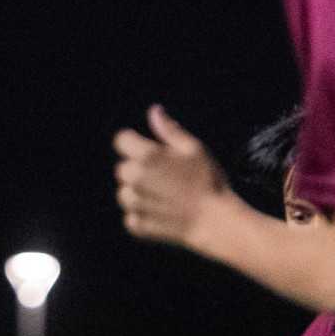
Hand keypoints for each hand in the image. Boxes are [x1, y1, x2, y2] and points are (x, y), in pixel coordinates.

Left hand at [114, 105, 230, 246]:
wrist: (214, 220)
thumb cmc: (208, 180)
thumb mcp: (193, 148)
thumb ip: (169, 130)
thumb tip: (154, 111)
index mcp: (147, 156)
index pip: (121, 140)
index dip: (133, 142)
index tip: (147, 148)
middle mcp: (134, 179)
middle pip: (122, 168)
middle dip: (137, 168)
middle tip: (164, 175)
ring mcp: (133, 204)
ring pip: (125, 192)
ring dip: (138, 192)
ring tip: (166, 195)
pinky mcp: (135, 224)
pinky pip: (131, 214)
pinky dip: (142, 213)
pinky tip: (163, 211)